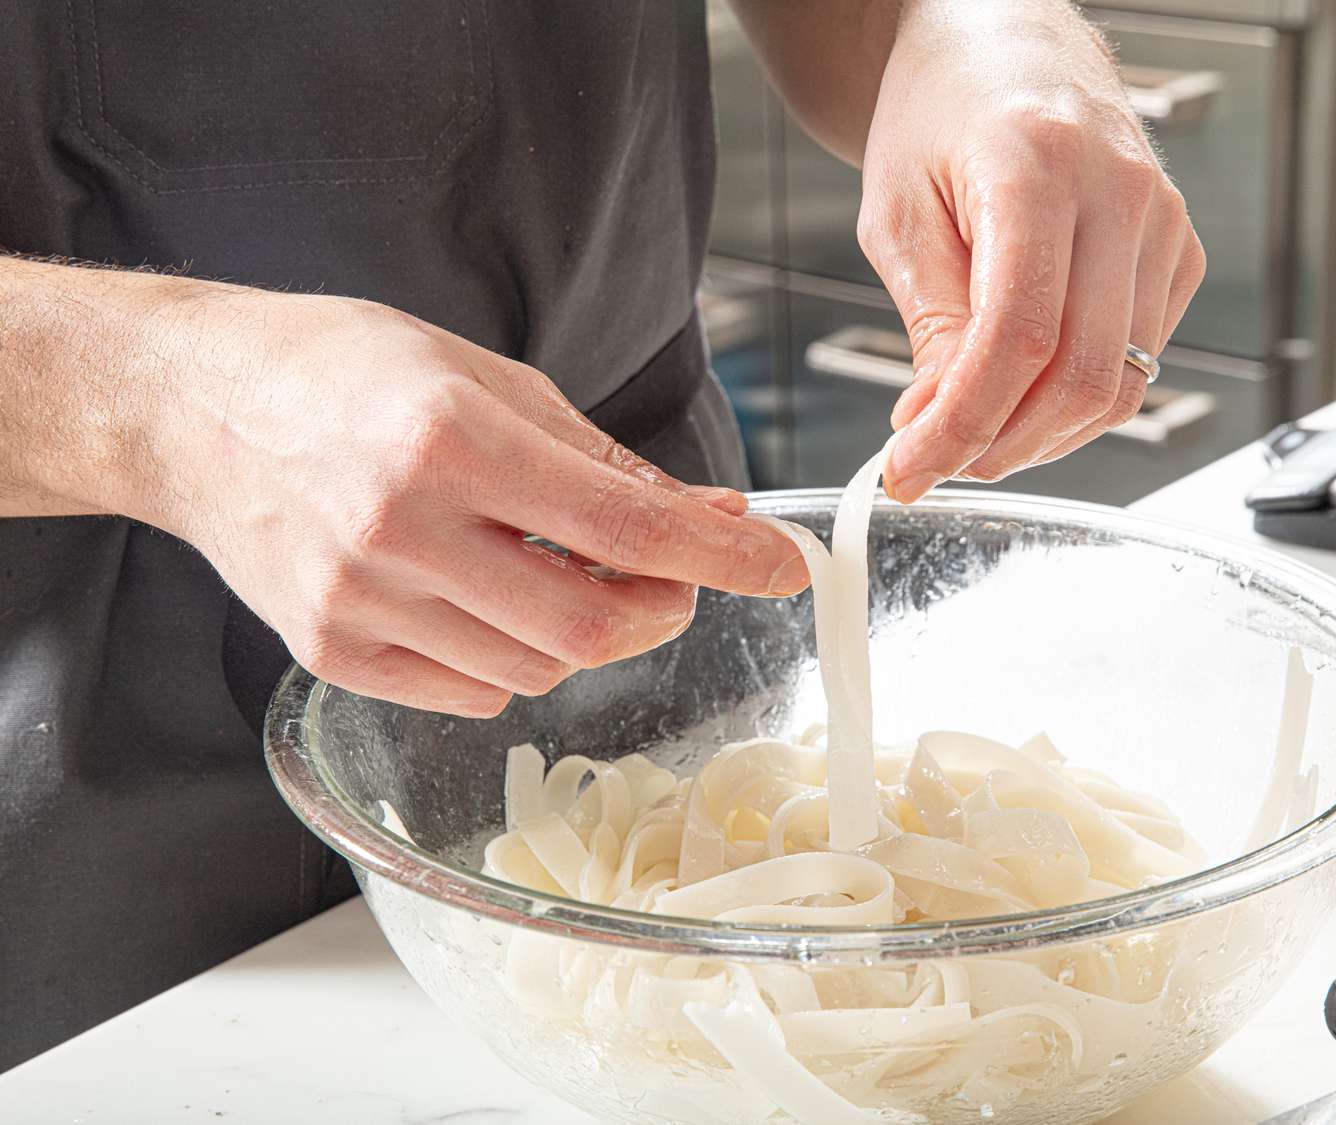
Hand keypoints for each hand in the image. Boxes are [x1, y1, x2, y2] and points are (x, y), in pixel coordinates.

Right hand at [125, 285, 808, 716]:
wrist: (194, 408)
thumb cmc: (346, 372)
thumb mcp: (488, 380)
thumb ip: (603, 461)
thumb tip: (708, 516)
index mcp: (449, 441)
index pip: (623, 523)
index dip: (723, 555)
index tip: (783, 569)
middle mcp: (400, 530)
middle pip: (590, 625)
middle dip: (662, 610)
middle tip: (674, 578)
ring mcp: (357, 603)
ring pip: (537, 669)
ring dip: (588, 633)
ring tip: (564, 571)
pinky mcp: (330, 654)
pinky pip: (473, 693)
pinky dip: (516, 658)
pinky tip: (495, 601)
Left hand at [858, 1, 1206, 500]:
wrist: (1001, 49)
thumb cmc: (939, 116)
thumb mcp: (900, 217)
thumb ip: (930, 325)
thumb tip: (940, 426)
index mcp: (1038, 167)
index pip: (1018, 338)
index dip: (962, 425)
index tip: (911, 469)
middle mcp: (1120, 192)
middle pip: (1082, 376)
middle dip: (1000, 445)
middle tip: (935, 460)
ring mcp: (1163, 224)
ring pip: (1120, 385)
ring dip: (1039, 437)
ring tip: (972, 429)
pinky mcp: (1178, 254)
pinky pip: (1140, 364)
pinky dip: (1077, 403)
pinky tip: (1022, 395)